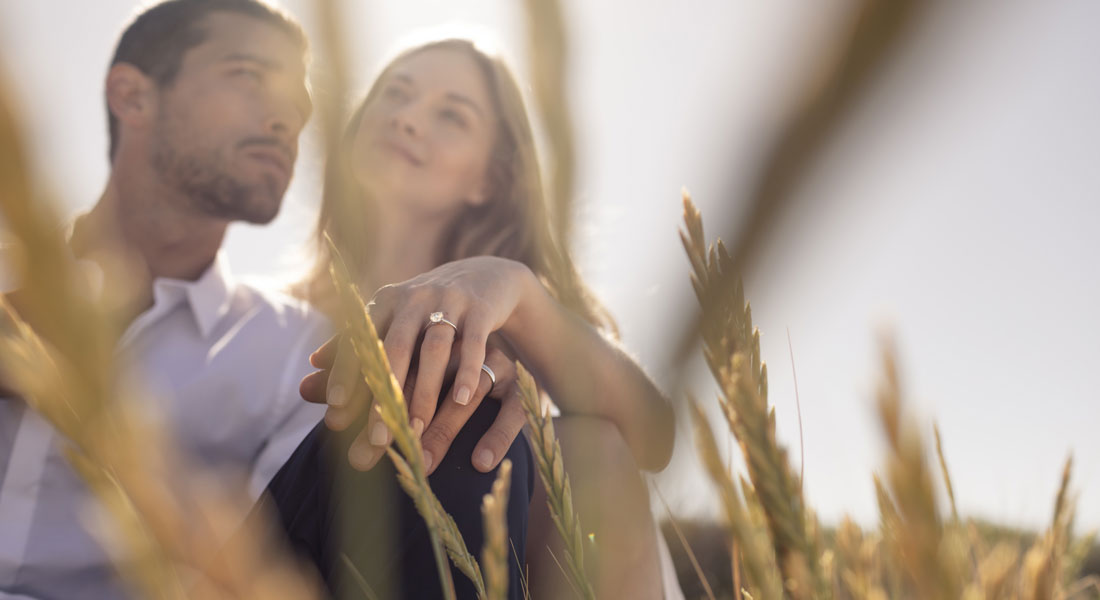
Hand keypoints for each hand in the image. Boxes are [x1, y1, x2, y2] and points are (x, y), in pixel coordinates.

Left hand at [300, 256, 534, 469]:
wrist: (484, 275)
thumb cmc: (428, 308)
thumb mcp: (392, 318)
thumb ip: (356, 341)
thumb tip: (312, 364)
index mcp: (386, 302)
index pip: (360, 341)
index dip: (346, 375)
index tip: (334, 411)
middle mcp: (414, 299)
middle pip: (395, 349)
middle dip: (384, 395)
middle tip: (377, 439)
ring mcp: (449, 301)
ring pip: (434, 349)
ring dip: (425, 390)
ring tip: (418, 429)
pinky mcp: (481, 309)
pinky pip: (473, 343)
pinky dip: (467, 370)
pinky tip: (462, 401)